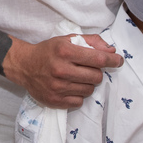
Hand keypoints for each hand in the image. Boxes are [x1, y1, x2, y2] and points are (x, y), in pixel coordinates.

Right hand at [5, 34, 121, 108]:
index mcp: (65, 51)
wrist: (24, 65)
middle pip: (96, 76)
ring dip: (87, 84)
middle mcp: (61, 70)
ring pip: (89, 90)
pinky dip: (78, 95)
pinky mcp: (55, 100)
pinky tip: (70, 87)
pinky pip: (79, 102)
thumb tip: (111, 51)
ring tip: (76, 77)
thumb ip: (90, 42)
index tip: (118, 60)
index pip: (98, 59)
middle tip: (87, 68)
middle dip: (97, 72)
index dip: (112, 60)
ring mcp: (58, 87)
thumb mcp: (67, 40)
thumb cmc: (48, 51)